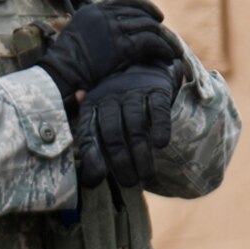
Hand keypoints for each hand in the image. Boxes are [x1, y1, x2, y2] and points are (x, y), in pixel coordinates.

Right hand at [36, 0, 175, 102]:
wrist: (60, 74)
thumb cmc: (66, 61)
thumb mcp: (76, 33)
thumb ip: (93, 26)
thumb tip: (109, 25)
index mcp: (93, 10)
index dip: (144, 5)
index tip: (157, 15)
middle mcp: (104, 15)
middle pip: (140, 13)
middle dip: (157, 24)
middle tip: (167, 36)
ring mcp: (112, 30)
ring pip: (148, 26)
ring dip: (164, 38)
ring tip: (172, 48)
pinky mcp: (121, 47)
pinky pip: (150, 42)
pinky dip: (163, 48)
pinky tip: (168, 55)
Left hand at [76, 62, 181, 187]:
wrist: (142, 65)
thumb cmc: (118, 102)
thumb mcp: (99, 115)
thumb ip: (93, 142)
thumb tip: (88, 179)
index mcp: (92, 106)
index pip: (88, 134)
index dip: (92, 158)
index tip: (98, 179)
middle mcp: (110, 98)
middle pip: (112, 134)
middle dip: (120, 162)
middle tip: (129, 183)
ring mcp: (133, 92)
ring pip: (135, 126)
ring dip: (140, 154)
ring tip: (146, 176)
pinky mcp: (156, 90)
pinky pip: (158, 110)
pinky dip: (160, 127)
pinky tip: (161, 145)